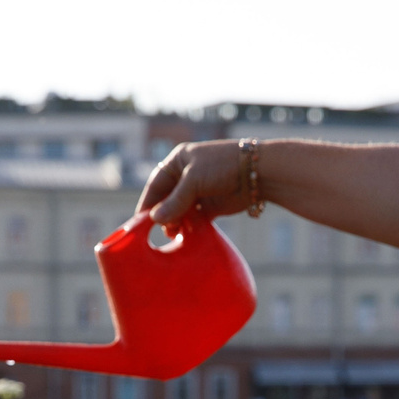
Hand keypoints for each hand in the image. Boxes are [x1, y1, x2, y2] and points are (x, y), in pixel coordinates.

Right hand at [137, 141, 252, 224]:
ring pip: (180, 211)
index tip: (140, 222)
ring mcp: (199, 192)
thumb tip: (156, 220)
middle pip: (167, 200)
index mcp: (178, 161)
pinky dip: (189, 228)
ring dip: (176, 223)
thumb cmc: (222, 166)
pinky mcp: (211, 206)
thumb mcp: (194, 180)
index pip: (156, 185)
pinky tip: (186, 237)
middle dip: (163, 216)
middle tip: (161, 231)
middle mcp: (186, 176)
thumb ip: (175, 201)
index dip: (148, 203)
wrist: (258, 173)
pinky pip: (194, 219)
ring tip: (174, 235)